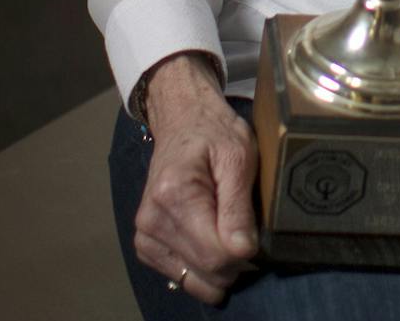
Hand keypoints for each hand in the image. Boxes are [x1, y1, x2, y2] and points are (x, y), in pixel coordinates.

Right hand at [134, 54, 257, 303]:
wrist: (181, 120)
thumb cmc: (214, 133)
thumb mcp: (239, 157)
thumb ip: (239, 206)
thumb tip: (244, 251)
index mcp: (173, 194)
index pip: (216, 254)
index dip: (244, 252)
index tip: (254, 232)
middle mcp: (151, 219)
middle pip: (206, 272)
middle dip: (234, 261)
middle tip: (242, 228)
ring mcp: (144, 233)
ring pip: (194, 280)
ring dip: (218, 266)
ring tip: (224, 230)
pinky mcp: (144, 243)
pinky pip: (181, 276)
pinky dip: (200, 266)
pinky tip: (208, 238)